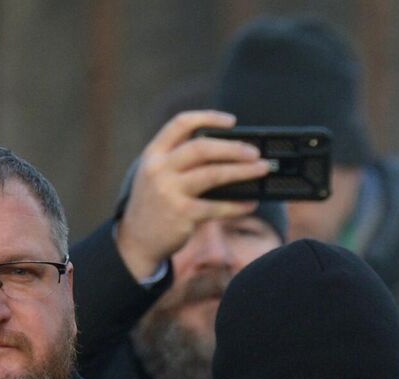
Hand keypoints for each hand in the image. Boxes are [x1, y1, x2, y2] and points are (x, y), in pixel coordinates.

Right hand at [115, 109, 269, 280]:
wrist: (137, 241)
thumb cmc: (155, 204)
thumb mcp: (155, 174)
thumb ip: (178, 160)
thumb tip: (226, 152)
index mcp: (153, 153)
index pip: (180, 124)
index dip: (208, 118)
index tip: (232, 121)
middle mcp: (159, 169)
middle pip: (202, 148)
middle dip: (233, 148)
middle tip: (255, 152)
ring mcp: (170, 191)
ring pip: (213, 174)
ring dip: (242, 171)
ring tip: (261, 169)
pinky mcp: (182, 214)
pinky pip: (217, 207)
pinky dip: (237, 205)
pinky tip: (251, 203)